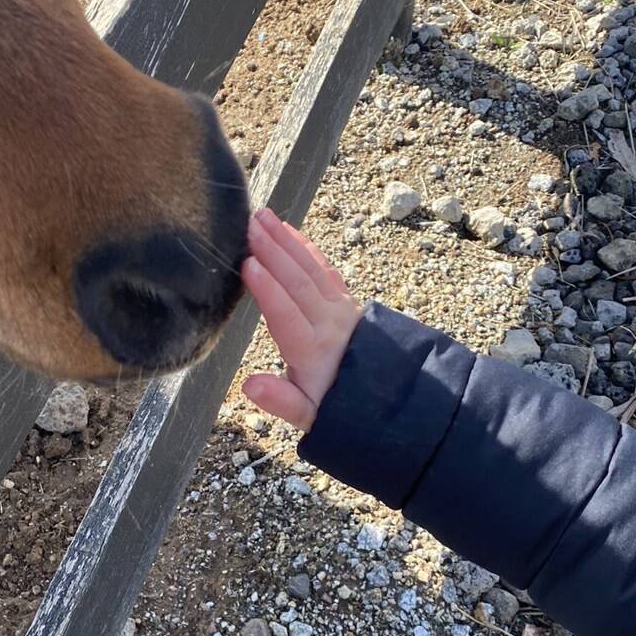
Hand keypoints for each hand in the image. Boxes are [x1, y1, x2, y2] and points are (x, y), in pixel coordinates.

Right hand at [242, 207, 362, 431]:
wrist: (388, 401)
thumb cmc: (339, 408)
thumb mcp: (310, 418)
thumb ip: (281, 401)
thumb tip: (250, 385)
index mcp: (315, 353)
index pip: (288, 317)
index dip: (268, 291)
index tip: (247, 264)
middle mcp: (331, 325)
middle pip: (300, 283)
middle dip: (273, 251)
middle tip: (249, 225)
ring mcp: (342, 309)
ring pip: (312, 269)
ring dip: (286, 241)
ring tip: (263, 217)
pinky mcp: (347, 302)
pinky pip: (325, 268)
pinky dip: (306, 248)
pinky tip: (290, 231)